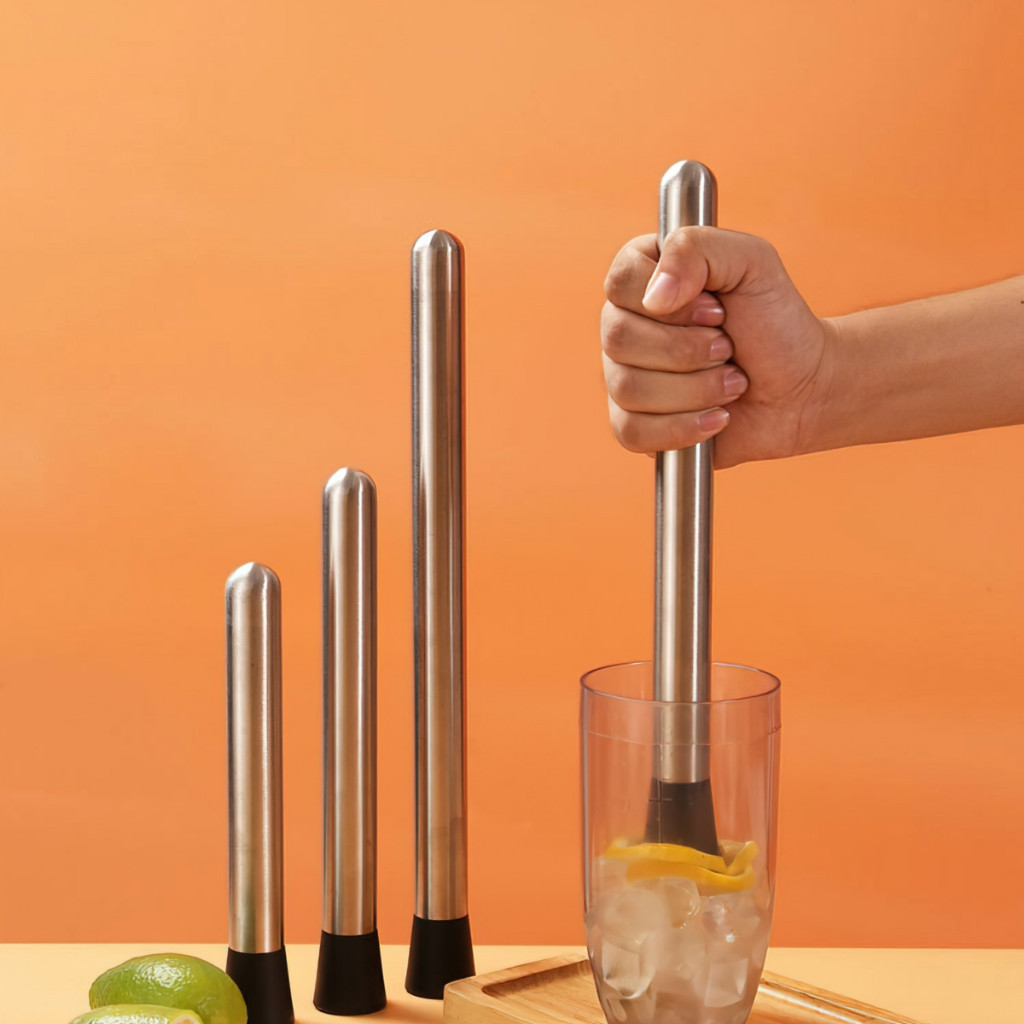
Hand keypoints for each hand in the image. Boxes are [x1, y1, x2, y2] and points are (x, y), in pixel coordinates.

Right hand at [602, 227, 834, 467]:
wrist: (802, 388)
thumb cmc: (776, 322)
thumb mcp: (751, 261)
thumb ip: (697, 249)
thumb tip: (653, 297)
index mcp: (644, 278)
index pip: (619, 282)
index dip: (671, 305)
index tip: (716, 311)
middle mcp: (625, 326)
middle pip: (617, 339)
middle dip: (687, 350)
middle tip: (728, 348)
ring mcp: (624, 377)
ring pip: (627, 389)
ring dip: (695, 390)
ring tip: (731, 383)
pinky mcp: (634, 424)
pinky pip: (631, 431)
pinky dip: (682, 428)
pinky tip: (716, 418)